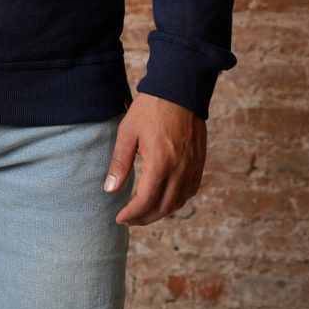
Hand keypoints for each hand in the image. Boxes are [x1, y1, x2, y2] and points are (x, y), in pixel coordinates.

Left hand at [103, 93, 206, 225]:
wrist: (180, 90)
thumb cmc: (151, 108)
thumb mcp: (128, 132)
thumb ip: (120, 163)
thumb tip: (110, 190)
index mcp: (160, 164)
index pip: (145, 202)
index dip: (131, 214)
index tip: (119, 218)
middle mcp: (179, 170)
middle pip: (163, 208)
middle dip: (144, 218)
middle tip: (129, 219)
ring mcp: (192, 168)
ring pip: (178, 203)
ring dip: (160, 212)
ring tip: (144, 212)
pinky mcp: (199, 163)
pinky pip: (189, 191)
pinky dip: (176, 201)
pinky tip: (165, 199)